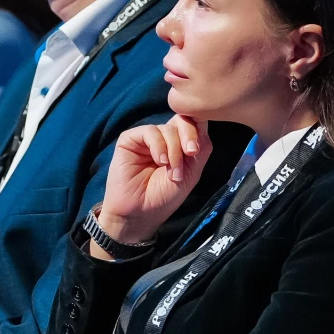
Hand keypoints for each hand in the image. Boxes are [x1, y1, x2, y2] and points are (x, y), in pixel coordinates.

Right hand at [97, 115, 212, 246]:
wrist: (140, 214)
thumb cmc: (164, 197)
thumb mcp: (191, 173)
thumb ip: (201, 149)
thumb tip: (204, 122)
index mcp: (179, 144)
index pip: (193, 123)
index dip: (199, 127)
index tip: (198, 147)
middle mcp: (164, 138)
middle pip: (182, 120)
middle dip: (189, 135)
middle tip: (191, 153)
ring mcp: (147, 138)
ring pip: (167, 128)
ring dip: (174, 151)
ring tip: (172, 173)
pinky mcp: (130, 140)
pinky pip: (149, 131)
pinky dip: (159, 146)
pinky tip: (160, 161)